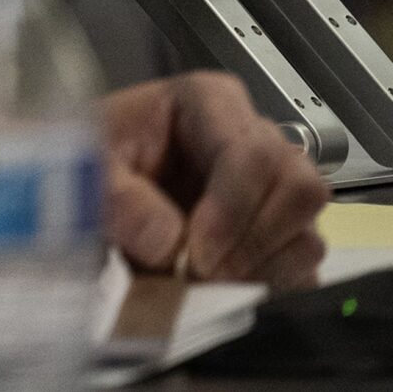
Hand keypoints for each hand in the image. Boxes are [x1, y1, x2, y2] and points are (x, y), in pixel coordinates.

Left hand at [98, 72, 329, 288]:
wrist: (84, 190)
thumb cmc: (91, 162)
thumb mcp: (88, 169)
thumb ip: (118, 199)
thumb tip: (168, 243)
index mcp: (210, 102)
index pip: (252, 153)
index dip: (233, 209)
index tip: (196, 254)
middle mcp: (253, 138)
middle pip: (300, 188)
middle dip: (254, 242)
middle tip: (203, 274)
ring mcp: (273, 188)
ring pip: (308, 231)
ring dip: (262, 268)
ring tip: (205, 281)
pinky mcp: (278, 232)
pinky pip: (305, 266)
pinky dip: (271, 286)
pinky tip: (225, 289)